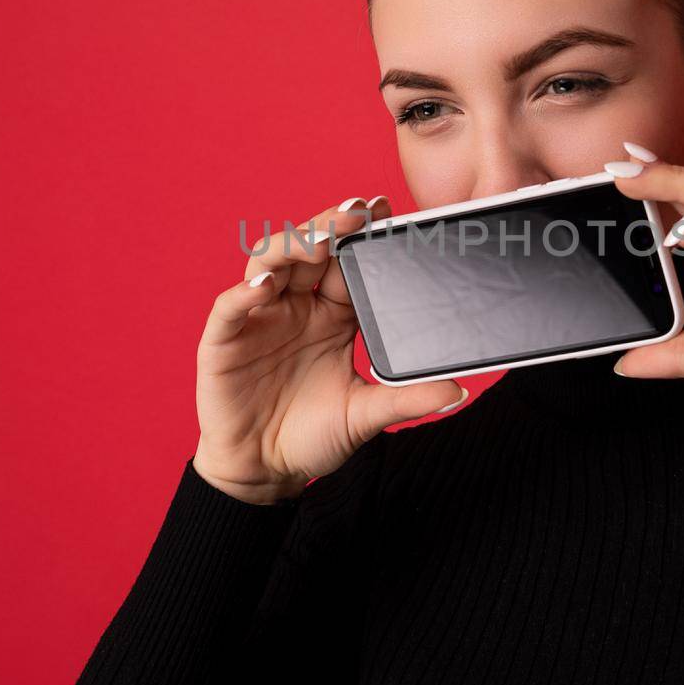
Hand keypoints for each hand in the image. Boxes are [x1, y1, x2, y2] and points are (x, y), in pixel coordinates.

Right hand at [193, 194, 469, 503]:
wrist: (265, 472)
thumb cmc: (313, 437)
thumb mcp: (366, 416)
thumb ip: (407, 399)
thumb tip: (458, 391)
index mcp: (332, 315)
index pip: (347, 264)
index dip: (363, 238)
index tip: (388, 212)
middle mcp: (296, 307)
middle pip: (310, 250)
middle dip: (332, 226)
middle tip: (359, 212)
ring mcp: (259, 319)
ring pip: (269, 264)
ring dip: (293, 245)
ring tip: (319, 239)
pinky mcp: (225, 341)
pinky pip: (231, 308)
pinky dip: (245, 293)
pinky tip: (264, 286)